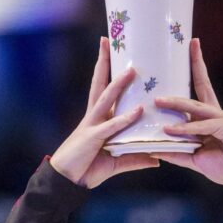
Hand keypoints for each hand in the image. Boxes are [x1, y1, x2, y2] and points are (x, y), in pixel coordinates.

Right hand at [49, 38, 158, 187]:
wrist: (65, 182)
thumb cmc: (87, 169)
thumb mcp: (116, 163)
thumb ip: (136, 158)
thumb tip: (157, 159)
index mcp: (98, 119)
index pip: (102, 88)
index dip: (105, 69)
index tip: (109, 50)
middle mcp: (94, 117)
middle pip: (99, 84)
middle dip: (103, 62)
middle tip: (108, 40)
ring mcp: (92, 125)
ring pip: (106, 99)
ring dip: (119, 84)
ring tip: (133, 70)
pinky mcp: (92, 138)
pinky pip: (112, 126)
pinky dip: (126, 118)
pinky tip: (138, 110)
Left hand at [151, 40, 222, 187]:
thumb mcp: (194, 159)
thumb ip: (176, 152)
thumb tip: (154, 149)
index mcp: (208, 117)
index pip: (201, 87)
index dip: (196, 66)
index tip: (192, 45)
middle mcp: (215, 113)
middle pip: (198, 88)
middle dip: (190, 69)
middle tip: (169, 61)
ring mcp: (221, 119)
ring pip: (195, 107)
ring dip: (176, 104)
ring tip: (158, 101)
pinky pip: (203, 125)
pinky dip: (186, 128)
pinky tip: (171, 129)